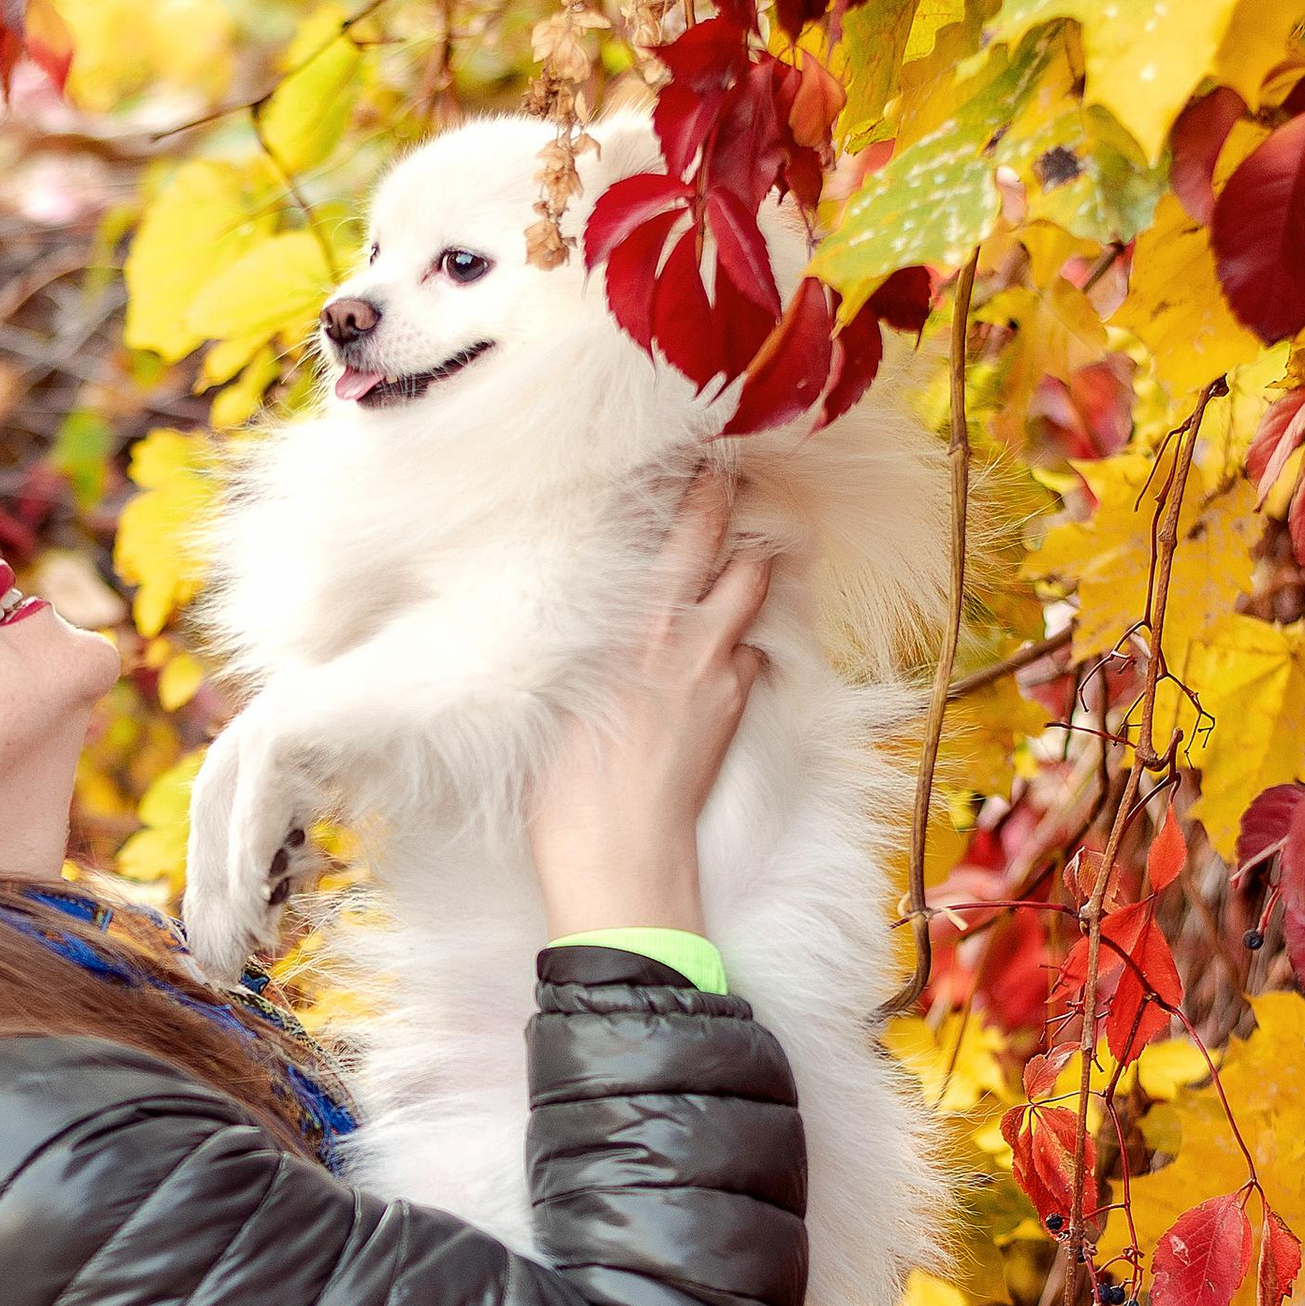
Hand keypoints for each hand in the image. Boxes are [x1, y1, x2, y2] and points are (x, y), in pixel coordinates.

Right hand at [526, 473, 772, 942]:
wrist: (618, 852)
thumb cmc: (563, 782)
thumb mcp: (549, 687)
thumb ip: (577, 631)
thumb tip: (577, 600)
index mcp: (637, 619)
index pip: (680, 527)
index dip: (696, 485)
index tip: (696, 453)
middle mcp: (687, 635)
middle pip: (731, 547)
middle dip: (735, 507)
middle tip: (731, 476)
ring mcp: (719, 672)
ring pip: (755, 593)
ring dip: (753, 565)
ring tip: (744, 544)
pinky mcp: (733, 710)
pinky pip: (752, 654)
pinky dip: (746, 636)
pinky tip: (728, 638)